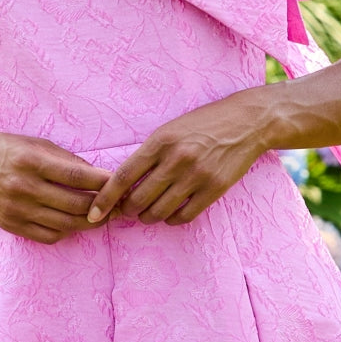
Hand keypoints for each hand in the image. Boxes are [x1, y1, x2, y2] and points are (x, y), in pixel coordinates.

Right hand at [0, 132, 112, 243]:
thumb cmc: (2, 150)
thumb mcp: (33, 143)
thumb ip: (64, 158)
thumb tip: (97, 174)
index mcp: (31, 160)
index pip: (78, 175)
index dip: (103, 181)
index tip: (118, 182)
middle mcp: (24, 187)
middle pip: (76, 203)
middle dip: (104, 205)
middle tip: (119, 204)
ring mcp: (18, 210)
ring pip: (66, 223)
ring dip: (90, 222)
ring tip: (104, 216)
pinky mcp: (13, 226)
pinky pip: (49, 235)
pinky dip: (68, 231)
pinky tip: (76, 223)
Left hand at [87, 94, 269, 226]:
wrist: (247, 122)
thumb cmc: (204, 123)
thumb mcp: (171, 129)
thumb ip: (149, 153)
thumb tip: (125, 183)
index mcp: (160, 141)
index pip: (123, 176)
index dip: (105, 198)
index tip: (93, 213)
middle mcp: (177, 159)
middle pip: (138, 199)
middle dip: (127, 210)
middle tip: (126, 209)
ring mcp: (197, 176)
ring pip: (159, 212)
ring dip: (148, 217)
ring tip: (147, 212)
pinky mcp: (214, 189)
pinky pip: (184, 216)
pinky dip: (171, 220)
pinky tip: (170, 214)